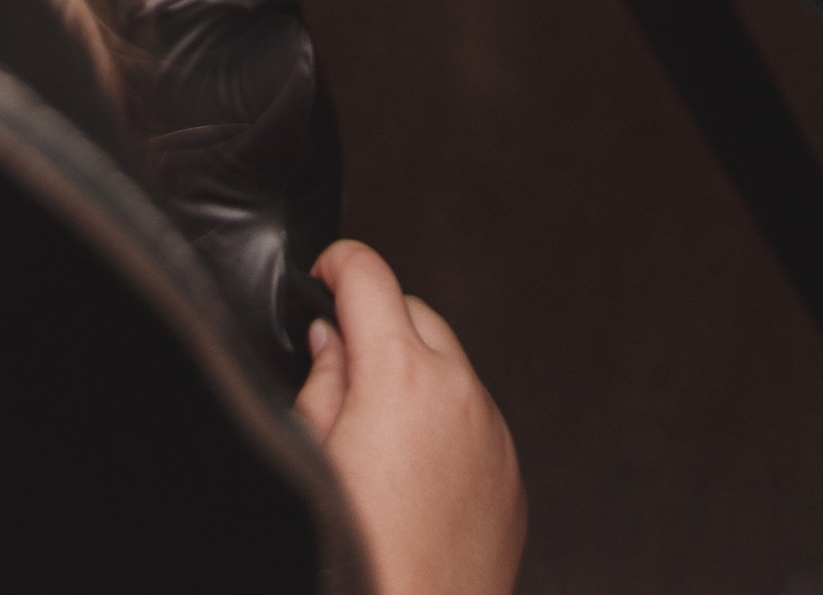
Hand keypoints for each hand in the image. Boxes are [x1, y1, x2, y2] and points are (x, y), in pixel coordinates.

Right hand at [295, 242, 526, 594]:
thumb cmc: (358, 555)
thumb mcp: (311, 457)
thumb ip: (321, 381)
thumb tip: (329, 341)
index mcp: (399, 375)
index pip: (369, 276)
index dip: (337, 266)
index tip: (324, 275)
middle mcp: (458, 392)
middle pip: (415, 313)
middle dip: (378, 322)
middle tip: (341, 362)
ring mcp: (493, 434)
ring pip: (451, 367)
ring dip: (416, 374)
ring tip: (378, 436)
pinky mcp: (511, 476)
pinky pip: (477, 420)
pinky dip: (447, 422)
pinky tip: (414, 474)